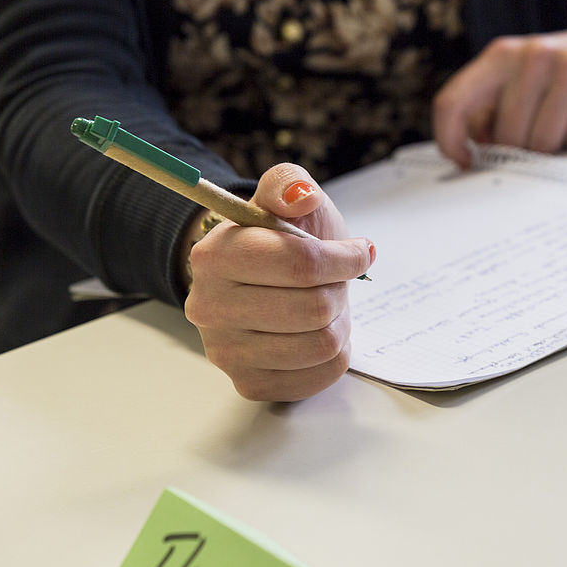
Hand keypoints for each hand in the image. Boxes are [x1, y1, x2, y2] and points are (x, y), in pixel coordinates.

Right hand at [183, 164, 374, 401]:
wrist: (264, 280)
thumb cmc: (282, 237)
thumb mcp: (286, 198)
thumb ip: (289, 184)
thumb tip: (302, 195)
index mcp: (214, 256)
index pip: (301, 264)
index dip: (344, 259)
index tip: (358, 252)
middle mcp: (208, 308)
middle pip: (315, 309)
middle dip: (339, 290)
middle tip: (335, 281)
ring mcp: (224, 352)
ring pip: (322, 345)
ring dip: (339, 321)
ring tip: (326, 304)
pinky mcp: (249, 383)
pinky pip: (320, 375)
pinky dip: (335, 352)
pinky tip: (316, 331)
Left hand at [432, 13, 566, 167]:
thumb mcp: (525, 80)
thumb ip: (493, 108)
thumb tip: (472, 150)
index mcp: (502, 54)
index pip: (454, 102)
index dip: (450, 141)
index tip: (466, 162)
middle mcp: (534, 54)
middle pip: (508, 138)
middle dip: (525, 150)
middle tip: (547, 134)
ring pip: (545, 144)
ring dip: (559, 148)